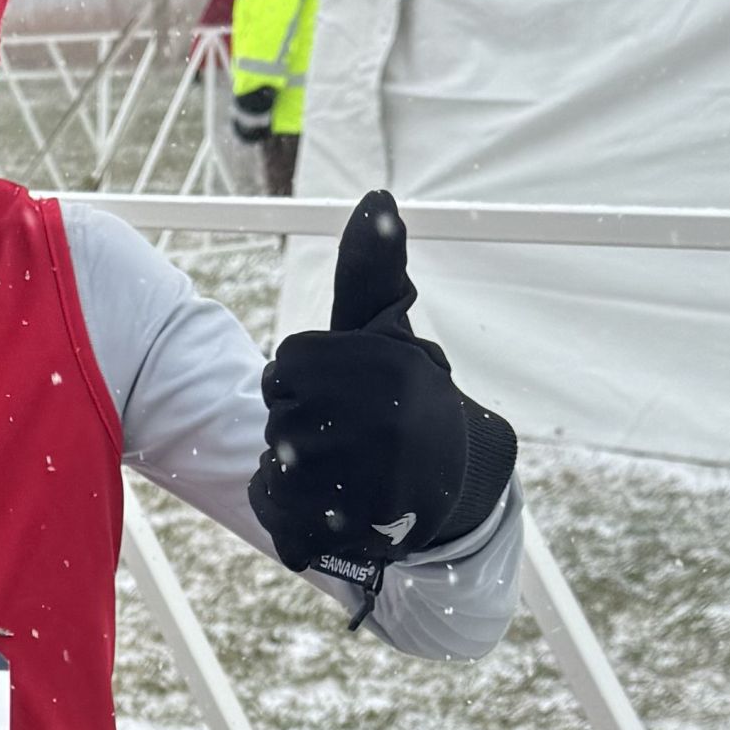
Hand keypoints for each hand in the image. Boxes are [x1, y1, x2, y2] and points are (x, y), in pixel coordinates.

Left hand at [248, 190, 516, 607]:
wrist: (454, 484)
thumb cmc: (408, 396)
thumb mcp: (388, 330)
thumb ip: (370, 268)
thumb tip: (375, 197)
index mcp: (377, 366)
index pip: (281, 370)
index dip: (302, 383)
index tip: (345, 394)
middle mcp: (373, 421)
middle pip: (275, 419)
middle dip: (299, 428)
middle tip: (350, 437)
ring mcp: (364, 481)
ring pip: (274, 470)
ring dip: (294, 475)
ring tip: (344, 473)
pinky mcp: (354, 532)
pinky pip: (281, 521)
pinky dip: (294, 519)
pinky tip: (332, 510)